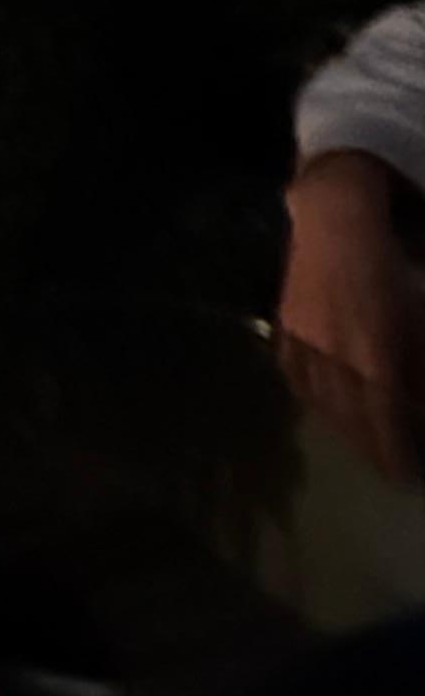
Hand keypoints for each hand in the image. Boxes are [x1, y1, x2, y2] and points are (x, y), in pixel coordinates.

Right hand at [278, 152, 421, 481]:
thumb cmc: (388, 266)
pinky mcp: (284, 331)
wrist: (334, 219)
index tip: (406, 476)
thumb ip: (417, 365)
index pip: (384, 424)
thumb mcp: (415, 316)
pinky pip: (297, 378)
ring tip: (360, 445)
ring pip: (322, 404)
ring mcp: (303, 346)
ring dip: (343, 431)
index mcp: (370, 360)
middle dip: (372, 450)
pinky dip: (312, 399)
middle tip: (388, 468)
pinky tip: (323, 406)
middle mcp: (333, 361)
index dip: (395, 454)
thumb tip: (416, 404)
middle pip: (352, 422)